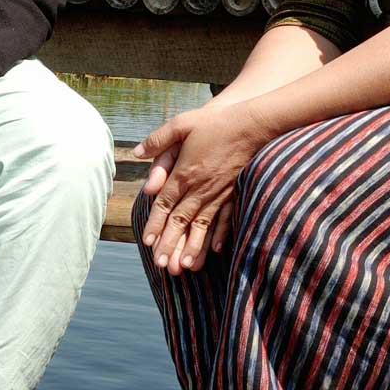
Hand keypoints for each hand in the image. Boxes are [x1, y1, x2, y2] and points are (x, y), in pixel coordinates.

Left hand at [134, 102, 268, 272]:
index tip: (147, 243)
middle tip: (162, 265)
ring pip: (202, 224)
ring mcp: (219, 192)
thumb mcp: (181, 124)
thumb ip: (158, 139)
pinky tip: (215, 250)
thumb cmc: (215, 122)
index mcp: (184, 173)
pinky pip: (225, 218)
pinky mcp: (234, 192)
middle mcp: (200, 187)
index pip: (164, 203)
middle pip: (181, 220)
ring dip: (193, 246)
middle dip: (170, 244)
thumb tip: (136, 152)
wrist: (252, 124)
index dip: (155, 224)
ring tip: (185, 266)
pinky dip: (220, 234)